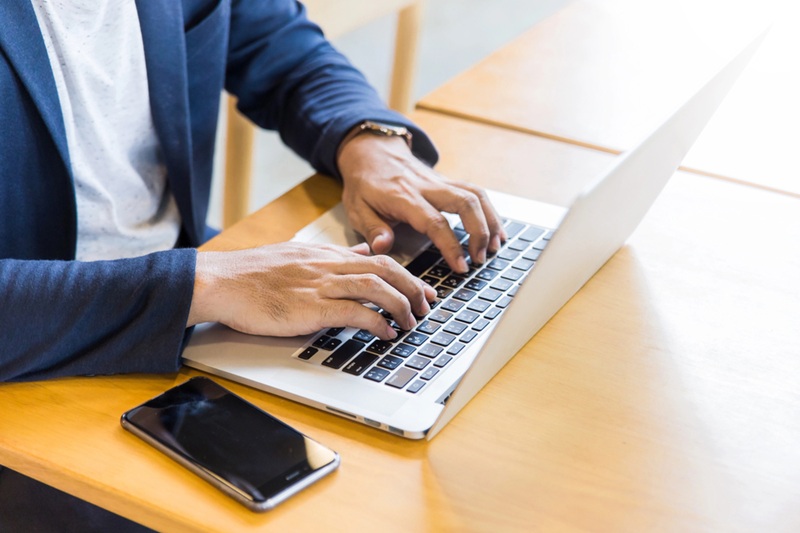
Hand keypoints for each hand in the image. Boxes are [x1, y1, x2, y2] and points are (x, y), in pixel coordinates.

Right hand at [187, 242, 435, 339]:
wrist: (220, 281)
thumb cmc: (252, 274)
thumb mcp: (296, 255)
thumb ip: (331, 256)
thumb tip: (360, 252)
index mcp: (325, 254)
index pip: (377, 259)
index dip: (406, 275)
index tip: (423, 289)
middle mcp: (327, 265)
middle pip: (385, 271)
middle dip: (413, 289)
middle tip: (427, 306)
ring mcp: (319, 285)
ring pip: (375, 288)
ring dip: (401, 306)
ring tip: (411, 323)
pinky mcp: (309, 307)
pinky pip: (354, 313)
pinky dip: (376, 324)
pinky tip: (386, 334)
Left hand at [337, 134, 506, 273]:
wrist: (372, 151)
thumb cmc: (365, 184)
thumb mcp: (357, 207)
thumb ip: (372, 228)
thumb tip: (382, 246)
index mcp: (404, 197)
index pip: (434, 222)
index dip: (451, 246)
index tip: (461, 266)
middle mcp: (427, 187)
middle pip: (465, 202)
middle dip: (479, 232)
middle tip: (481, 259)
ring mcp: (441, 182)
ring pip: (476, 195)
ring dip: (490, 221)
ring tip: (495, 247)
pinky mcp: (448, 182)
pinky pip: (476, 192)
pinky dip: (490, 211)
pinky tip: (497, 231)